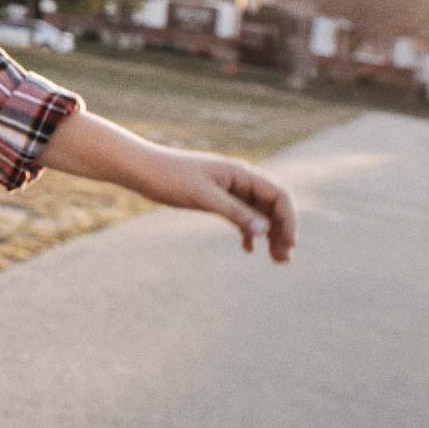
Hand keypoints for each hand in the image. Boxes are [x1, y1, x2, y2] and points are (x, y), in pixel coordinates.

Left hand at [39, 109, 296, 261]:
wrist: (139, 168)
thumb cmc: (169, 177)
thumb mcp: (203, 196)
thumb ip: (235, 212)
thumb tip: (265, 230)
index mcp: (240, 173)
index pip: (278, 195)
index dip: (289, 220)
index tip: (289, 244)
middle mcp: (238, 179)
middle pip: (272, 205)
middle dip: (282, 231)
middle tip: (284, 259)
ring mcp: (227, 188)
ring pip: (258, 212)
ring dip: (269, 234)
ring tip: (276, 259)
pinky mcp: (213, 197)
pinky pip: (240, 215)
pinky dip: (248, 231)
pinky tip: (248, 249)